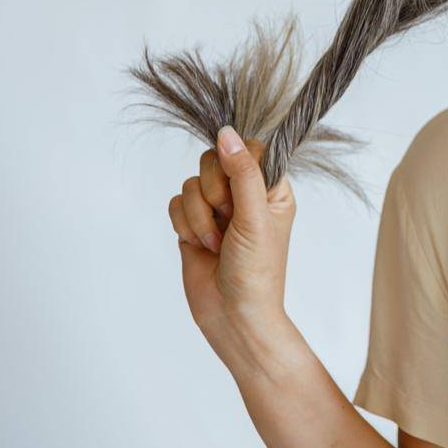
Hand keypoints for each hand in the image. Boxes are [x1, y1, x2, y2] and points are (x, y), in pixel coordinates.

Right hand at [167, 127, 296, 361]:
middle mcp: (244, 193)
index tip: (239, 190)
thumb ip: (242, 173)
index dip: (237, 163)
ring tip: (217, 243)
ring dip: (200, 216)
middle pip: (214, 160)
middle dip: (214, 193)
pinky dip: (184, 224)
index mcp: (272, 188)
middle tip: (228, 219)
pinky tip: (199, 245)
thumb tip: (227, 133)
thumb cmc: (257, 271)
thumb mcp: (255, 217)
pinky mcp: (192, 223)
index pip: (250, 148)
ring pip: (191, 183)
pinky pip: (176, 202)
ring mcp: (217, 208)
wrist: (232, 314)